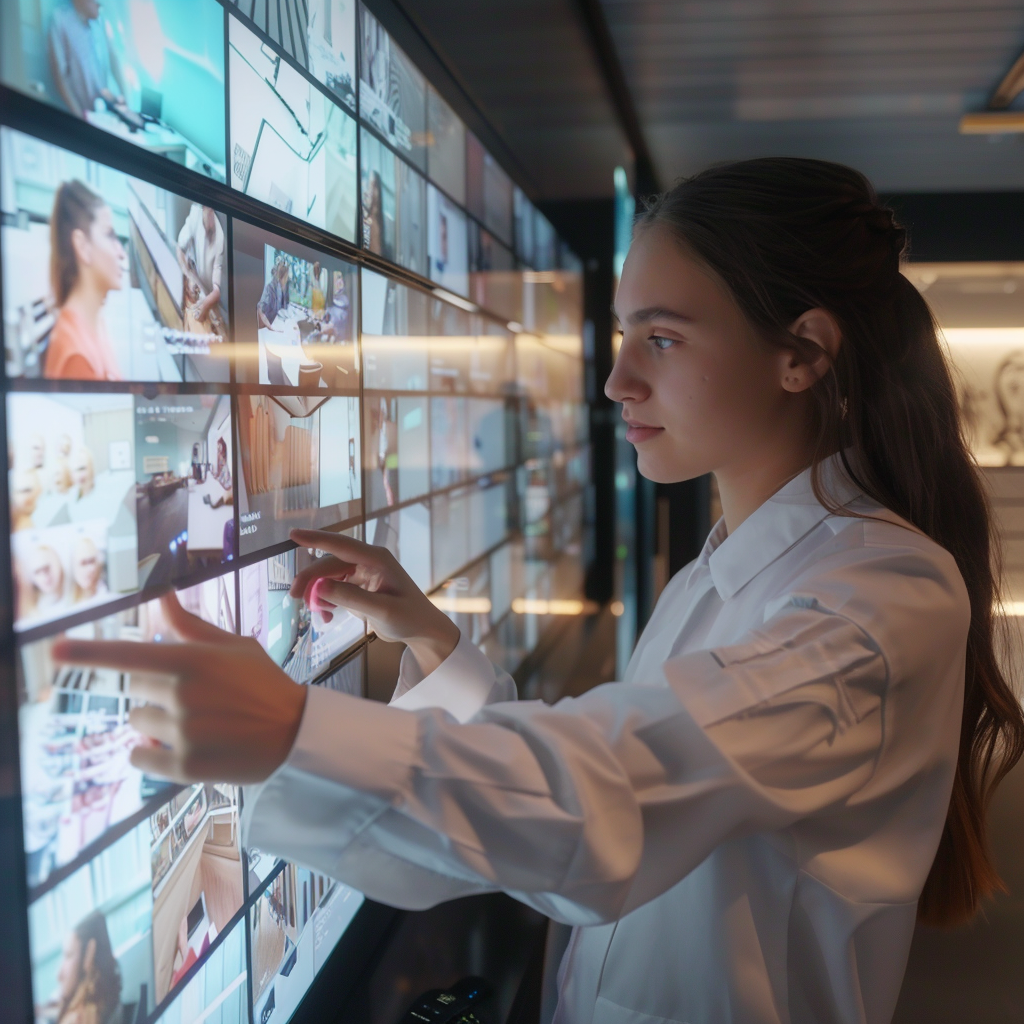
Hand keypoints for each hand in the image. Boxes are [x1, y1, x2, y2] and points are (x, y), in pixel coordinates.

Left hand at [51, 593, 306, 784]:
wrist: (294, 732)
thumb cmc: (262, 682)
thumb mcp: (232, 646)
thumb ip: (189, 625)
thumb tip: (161, 596)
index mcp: (190, 660)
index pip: (128, 654)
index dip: (88, 652)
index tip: (54, 649)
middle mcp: (181, 694)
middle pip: (135, 690)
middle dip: (156, 691)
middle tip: (194, 697)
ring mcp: (182, 731)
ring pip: (138, 723)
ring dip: (156, 723)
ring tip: (198, 723)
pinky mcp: (184, 765)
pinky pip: (140, 757)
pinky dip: (150, 754)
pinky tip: (179, 748)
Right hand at [290, 529, 458, 674]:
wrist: (422, 630)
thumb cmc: (409, 617)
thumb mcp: (382, 610)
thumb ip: (352, 597)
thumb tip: (319, 587)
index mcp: (376, 559)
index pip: (341, 545)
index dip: (315, 539)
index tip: (292, 534)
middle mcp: (367, 562)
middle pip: (328, 564)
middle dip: (310, 579)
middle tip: (294, 597)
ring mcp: (362, 574)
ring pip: (327, 577)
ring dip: (317, 593)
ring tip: (319, 615)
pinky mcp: (358, 587)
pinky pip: (333, 589)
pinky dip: (325, 601)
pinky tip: (326, 617)